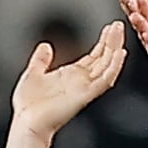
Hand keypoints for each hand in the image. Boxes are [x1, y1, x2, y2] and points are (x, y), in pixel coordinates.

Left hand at [14, 22, 130, 143]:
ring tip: (120, 33)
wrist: (26, 122)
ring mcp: (86, 88)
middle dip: (112, 41)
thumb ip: (40, 60)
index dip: (103, 42)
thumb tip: (45, 46)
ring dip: (115, 49)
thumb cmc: (29, 105)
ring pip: (107, 66)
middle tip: (119, 25)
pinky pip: (104, 80)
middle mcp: (82, 81)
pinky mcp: (86, 94)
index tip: (110, 28)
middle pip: (104, 58)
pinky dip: (114, 67)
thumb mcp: (33, 74)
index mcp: (72, 76)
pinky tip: (120, 54)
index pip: (94, 56)